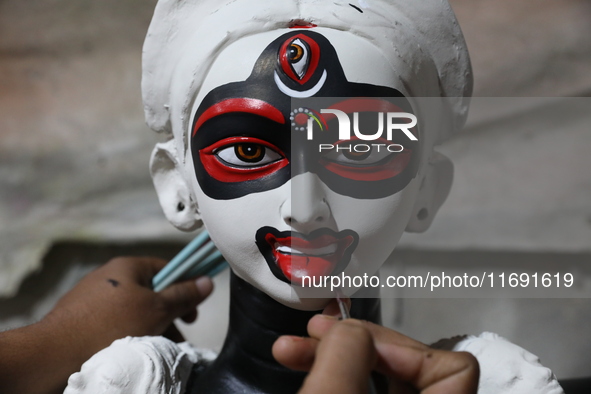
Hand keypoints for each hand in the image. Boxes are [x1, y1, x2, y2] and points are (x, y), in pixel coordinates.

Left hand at [0, 256, 212, 393]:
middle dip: (168, 314)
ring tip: (157, 348)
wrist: (56, 352)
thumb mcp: (157, 310)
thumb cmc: (112, 325)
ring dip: (150, 327)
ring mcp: (92, 297)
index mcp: (127, 266)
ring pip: (133, 309)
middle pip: (150, 291)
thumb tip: (207, 281)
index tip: (193, 309)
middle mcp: (108, 277)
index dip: (184, 285)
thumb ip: (183, 296)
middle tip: (179, 335)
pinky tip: (131, 350)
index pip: (166, 267)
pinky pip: (113, 322)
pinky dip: (128, 334)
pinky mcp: (80, 318)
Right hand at [273, 314, 478, 393]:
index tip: (355, 341)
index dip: (401, 346)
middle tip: (315, 331)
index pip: (453, 366)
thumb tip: (348, 329)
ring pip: (378, 380)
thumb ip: (346, 355)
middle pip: (409, 366)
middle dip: (355, 341)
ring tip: (293, 348)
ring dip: (334, 356)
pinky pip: (359, 391)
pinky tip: (303, 367)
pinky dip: (332, 376)